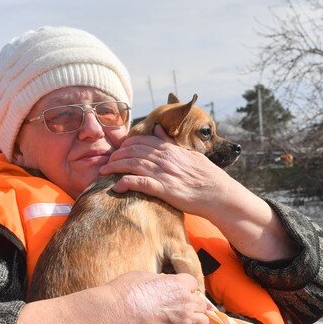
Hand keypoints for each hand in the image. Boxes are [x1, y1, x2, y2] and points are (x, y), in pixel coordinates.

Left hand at [99, 125, 238, 218]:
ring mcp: (163, 173)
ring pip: (131, 164)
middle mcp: (164, 158)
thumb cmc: (207, 176)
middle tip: (105, 162)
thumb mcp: (189, 153)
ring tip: (103, 172)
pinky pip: (139, 183)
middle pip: (132, 151)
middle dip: (115, 155)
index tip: (117, 151)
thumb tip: (157, 129)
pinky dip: (125, 183)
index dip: (125, 145)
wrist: (219, 194)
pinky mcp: (164, 189)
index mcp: (170, 149)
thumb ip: (170, 142)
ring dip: (114, 167)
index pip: (141, 141)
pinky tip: (116, 187)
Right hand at [108, 271, 209, 323]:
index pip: (193, 284)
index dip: (187, 289)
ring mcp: (183, 321)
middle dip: (194, 308)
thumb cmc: (126, 292)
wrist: (119, 314)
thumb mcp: (143, 276)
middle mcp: (185, 302)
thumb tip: (161, 282)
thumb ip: (158, 280)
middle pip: (202, 305)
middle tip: (183, 313)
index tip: (179, 294)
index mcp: (178, 284)